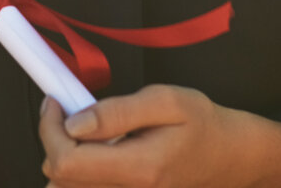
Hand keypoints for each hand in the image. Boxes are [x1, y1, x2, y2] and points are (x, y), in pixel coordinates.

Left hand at [38, 88, 280, 187]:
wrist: (231, 157)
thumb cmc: (203, 124)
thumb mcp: (165, 102)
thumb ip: (117, 113)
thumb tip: (74, 123)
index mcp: (137, 169)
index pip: (66, 163)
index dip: (49, 129)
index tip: (55, 101)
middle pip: (62, 179)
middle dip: (54, 140)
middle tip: (68, 108)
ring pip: (71, 186)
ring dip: (67, 155)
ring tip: (88, 128)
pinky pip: (88, 187)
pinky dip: (82, 168)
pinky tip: (99, 148)